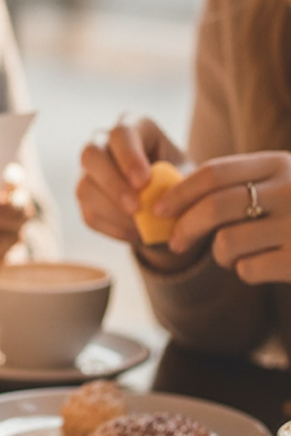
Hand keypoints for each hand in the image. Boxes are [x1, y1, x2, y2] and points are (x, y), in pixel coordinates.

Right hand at [76, 116, 188, 267]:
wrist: (172, 206)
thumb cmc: (183, 182)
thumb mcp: (190, 178)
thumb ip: (182, 183)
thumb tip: (169, 197)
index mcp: (134, 127)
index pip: (121, 133)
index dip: (128, 156)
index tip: (143, 181)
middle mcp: (104, 143)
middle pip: (91, 154)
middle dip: (112, 183)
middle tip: (135, 208)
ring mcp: (90, 171)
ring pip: (85, 187)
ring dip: (113, 211)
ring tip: (142, 226)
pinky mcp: (86, 198)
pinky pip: (89, 214)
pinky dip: (113, 228)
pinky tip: (136, 233)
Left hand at [154, 151, 290, 283]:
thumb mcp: (280, 180)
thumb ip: (239, 181)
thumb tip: (172, 196)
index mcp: (279, 164)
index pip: (214, 172)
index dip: (180, 192)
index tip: (158, 208)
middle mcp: (290, 190)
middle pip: (215, 207)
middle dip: (185, 227)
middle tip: (175, 242)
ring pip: (227, 243)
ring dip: (219, 254)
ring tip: (232, 254)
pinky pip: (248, 269)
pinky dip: (244, 271)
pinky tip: (261, 265)